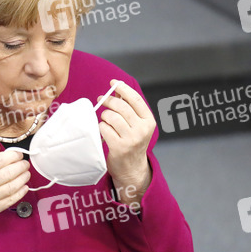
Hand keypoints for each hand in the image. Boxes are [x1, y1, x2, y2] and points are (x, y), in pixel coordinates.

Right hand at [0, 144, 29, 251]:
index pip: (0, 160)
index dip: (13, 155)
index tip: (18, 153)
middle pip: (9, 172)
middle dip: (21, 166)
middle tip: (25, 163)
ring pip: (13, 186)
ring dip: (23, 178)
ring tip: (27, 173)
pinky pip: (11, 200)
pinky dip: (20, 192)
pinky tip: (24, 187)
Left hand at [97, 79, 153, 206]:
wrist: (132, 169)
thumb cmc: (132, 142)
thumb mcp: (137, 125)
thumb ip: (130, 109)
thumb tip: (116, 90)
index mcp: (149, 121)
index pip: (135, 99)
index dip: (123, 88)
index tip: (113, 82)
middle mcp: (142, 130)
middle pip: (121, 107)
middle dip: (108, 101)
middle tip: (102, 99)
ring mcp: (131, 139)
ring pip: (111, 117)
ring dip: (104, 116)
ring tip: (105, 120)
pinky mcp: (119, 147)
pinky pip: (104, 128)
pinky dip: (101, 127)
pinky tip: (104, 131)